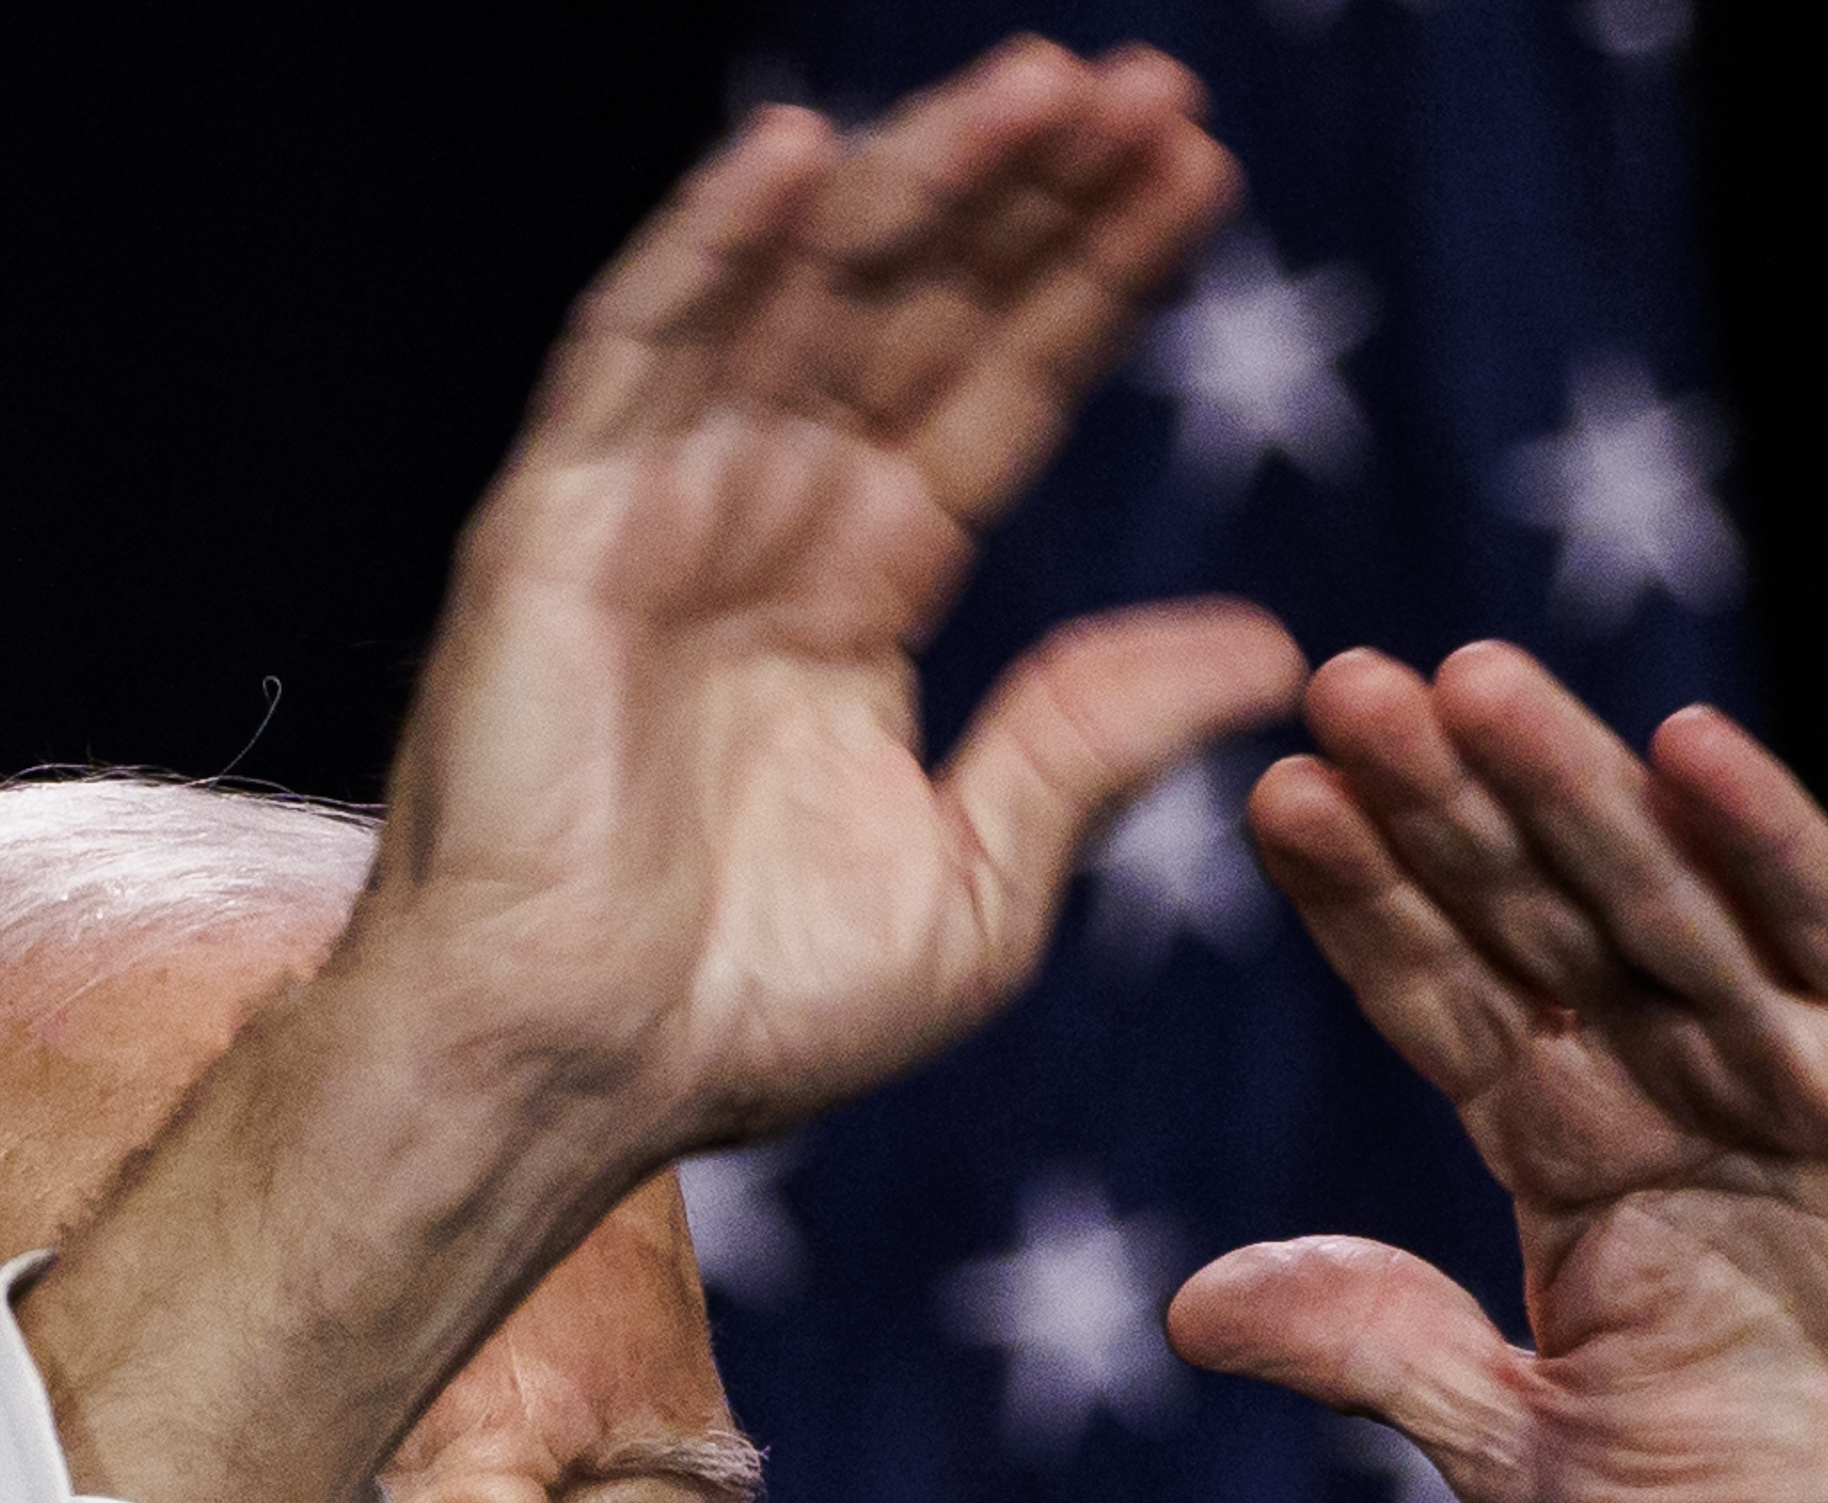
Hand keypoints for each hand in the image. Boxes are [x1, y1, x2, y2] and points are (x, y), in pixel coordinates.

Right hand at [350, 39, 1305, 1156]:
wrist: (573, 1079)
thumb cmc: (751, 1016)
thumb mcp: (984, 882)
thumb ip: (1100, 741)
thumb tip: (1273, 645)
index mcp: (861, 591)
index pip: (998, 391)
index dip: (1092, 284)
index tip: (1200, 179)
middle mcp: (763, 519)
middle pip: (918, 312)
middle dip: (1032, 198)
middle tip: (1150, 90)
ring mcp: (656, 506)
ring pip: (798, 297)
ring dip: (914, 180)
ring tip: (1043, 90)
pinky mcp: (555, 524)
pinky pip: (631, 351)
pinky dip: (709, 247)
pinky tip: (801, 152)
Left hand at [1175, 643, 1827, 1502]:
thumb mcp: (1544, 1460)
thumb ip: (1389, 1358)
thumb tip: (1189, 1307)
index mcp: (1576, 1158)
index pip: (1448, 999)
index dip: (1366, 905)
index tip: (1276, 801)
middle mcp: (1680, 1078)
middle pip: (1538, 915)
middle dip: (1445, 808)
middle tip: (1343, 685)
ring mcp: (1811, 1056)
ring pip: (1667, 896)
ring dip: (1573, 790)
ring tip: (1470, 680)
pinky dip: (1769, 846)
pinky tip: (1689, 755)